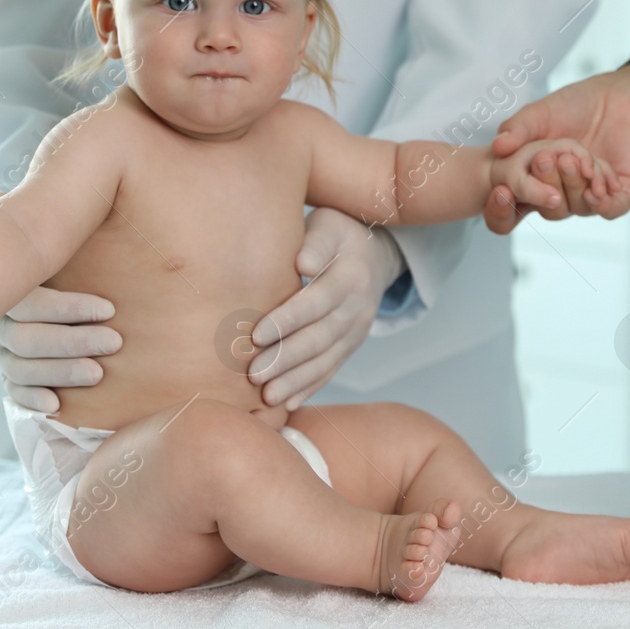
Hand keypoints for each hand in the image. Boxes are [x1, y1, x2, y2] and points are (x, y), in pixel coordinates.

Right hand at [0, 187, 119, 414]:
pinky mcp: (14, 375)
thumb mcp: (51, 232)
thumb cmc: (65, 255)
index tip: (110, 307)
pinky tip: (58, 405)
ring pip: (21, 368)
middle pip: (24, 339)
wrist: (68, 278)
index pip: (28, 302)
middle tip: (115, 341)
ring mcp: (2, 350)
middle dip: (71, 342)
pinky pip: (14, 393)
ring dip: (60, 372)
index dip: (67, 306)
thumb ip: (28, 214)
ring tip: (100, 373)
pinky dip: (33, 399)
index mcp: (7, 287)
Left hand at [248, 206, 403, 408]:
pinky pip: (331, 369)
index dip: (288, 320)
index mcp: (351, 275)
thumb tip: (302, 263)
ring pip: (326, 360)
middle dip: (286, 358)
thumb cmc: (338, 235)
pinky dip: (310, 387)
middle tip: (254, 374)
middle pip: (320, 337)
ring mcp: (357, 330)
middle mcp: (358, 307)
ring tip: (267, 396)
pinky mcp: (351, 346)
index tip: (257, 335)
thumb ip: (314, 242)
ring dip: (296, 380)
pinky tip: (288, 403)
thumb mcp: (328, 225)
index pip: (317, 301)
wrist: (375, 255)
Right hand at [484, 62, 629, 232]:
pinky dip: (602, 204)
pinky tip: (595, 190)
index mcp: (539, 181)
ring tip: (571, 159)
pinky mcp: (622, 192)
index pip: (518, 208)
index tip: (501, 191)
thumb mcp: (538, 115)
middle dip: (546, 187)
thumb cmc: (572, 105)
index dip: (504, 208)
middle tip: (544, 160)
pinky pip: (611, 210)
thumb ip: (519, 129)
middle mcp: (564, 192)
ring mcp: (591, 194)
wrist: (614, 94)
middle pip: (550, 209)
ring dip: (573, 186)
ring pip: (578, 207)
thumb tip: (498, 147)